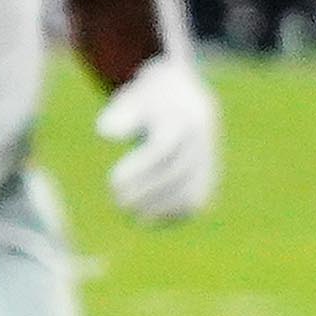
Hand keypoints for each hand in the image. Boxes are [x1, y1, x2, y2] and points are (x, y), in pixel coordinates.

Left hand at [94, 56, 220, 223]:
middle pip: (175, 173)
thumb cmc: (150, 99)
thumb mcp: (133, 97)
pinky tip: (147, 218)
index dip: (139, 169)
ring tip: (130, 213)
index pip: (163, 148)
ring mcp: (210, 161)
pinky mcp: (209, 178)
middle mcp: (203, 140)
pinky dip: (171, 214)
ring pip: (190, 192)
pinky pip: (194, 203)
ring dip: (159, 207)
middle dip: (145, 191)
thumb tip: (105, 134)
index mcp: (185, 116)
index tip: (114, 180)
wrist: (187, 97)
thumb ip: (120, 114)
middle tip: (117, 199)